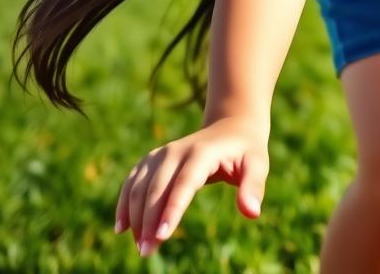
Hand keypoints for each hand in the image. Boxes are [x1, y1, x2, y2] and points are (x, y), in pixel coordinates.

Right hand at [114, 116, 269, 257]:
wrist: (231, 127)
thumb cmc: (246, 151)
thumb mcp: (258, 165)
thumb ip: (253, 187)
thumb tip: (252, 212)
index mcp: (203, 152)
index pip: (184, 183)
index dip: (172, 208)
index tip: (162, 236)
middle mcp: (177, 150)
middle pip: (157, 187)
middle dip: (149, 220)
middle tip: (147, 252)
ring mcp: (162, 153)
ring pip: (140, 185)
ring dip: (135, 216)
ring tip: (140, 246)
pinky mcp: (153, 159)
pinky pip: (132, 180)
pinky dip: (124, 202)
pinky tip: (121, 227)